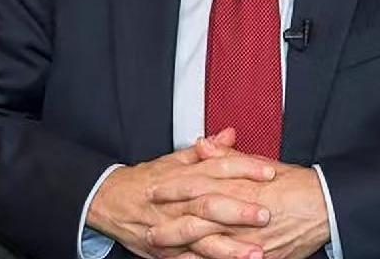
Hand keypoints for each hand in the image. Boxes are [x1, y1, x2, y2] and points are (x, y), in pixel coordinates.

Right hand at [89, 128, 276, 258]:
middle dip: (238, 211)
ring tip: (255, 252)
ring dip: (228, 247)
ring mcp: (169, 227)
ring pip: (200, 236)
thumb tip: (231, 134)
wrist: (109, 201)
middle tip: (266, 214)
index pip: (217, 168)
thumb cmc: (146, 180)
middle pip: (209, 203)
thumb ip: (207, 151)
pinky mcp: (165, 250)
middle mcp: (176, 201)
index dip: (243, 170)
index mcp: (182, 176)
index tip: (269, 173)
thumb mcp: (174, 160)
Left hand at [147, 136, 330, 258]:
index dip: (174, 188)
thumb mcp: (261, 163)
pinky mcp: (260, 256)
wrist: (326, 207)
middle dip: (171, 224)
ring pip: (209, 246)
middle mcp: (242, 212)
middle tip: (148, 226)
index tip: (155, 188)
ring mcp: (250, 238)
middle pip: (198, 219)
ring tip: (161, 250)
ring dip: (183, 249)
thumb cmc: (297, 185)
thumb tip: (203, 144)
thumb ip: (229, 156)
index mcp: (241, 185)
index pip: (199, 185)